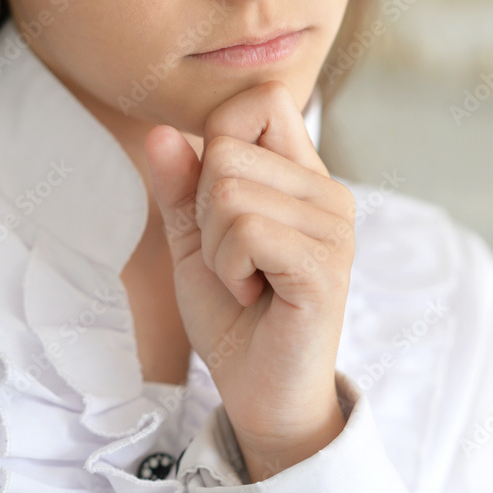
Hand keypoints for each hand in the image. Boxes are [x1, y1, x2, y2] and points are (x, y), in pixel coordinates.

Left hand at [144, 80, 356, 478]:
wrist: (260, 392)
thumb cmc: (233, 312)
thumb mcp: (194, 239)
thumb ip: (181, 185)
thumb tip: (159, 131)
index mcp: (302, 174)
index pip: (263, 99)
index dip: (219, 137)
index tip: (220, 201)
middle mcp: (327, 191)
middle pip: (228, 148)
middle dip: (204, 210)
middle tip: (234, 257)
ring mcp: (332, 227)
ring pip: (229, 192)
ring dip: (215, 248)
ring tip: (245, 279)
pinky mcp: (324, 265)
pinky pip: (245, 232)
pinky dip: (228, 269)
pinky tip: (253, 293)